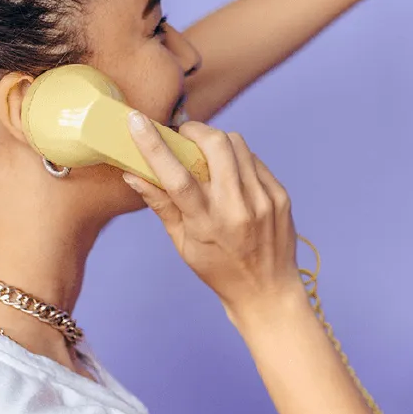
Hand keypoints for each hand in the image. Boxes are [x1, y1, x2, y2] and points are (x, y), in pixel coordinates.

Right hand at [122, 114, 303, 325]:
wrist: (268, 291)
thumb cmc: (219, 271)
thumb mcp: (183, 244)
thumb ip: (160, 205)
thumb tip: (132, 173)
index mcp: (206, 224)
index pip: (176, 177)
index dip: (154, 145)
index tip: (137, 121)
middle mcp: (237, 209)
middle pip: (215, 146)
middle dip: (194, 131)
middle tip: (184, 138)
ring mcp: (263, 200)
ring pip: (238, 145)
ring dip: (217, 141)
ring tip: (207, 155)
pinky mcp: (280, 196)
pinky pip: (254, 160)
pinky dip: (238, 158)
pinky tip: (231, 173)